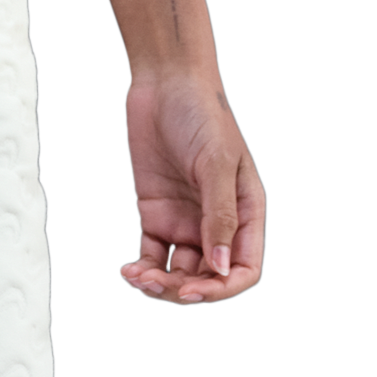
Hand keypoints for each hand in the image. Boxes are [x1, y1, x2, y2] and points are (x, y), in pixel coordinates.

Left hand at [119, 68, 266, 303]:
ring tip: (138, 278)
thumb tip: (221, 267)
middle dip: (184, 289)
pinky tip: (130, 271)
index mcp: (246, 213)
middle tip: (157, 285)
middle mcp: (217, 222)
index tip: (194, 291)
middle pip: (207, 277)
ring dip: (160, 284)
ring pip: (178, 271)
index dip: (222, 288)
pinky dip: (142, 269)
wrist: (165, 85)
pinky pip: (152, 254)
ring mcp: (186, 220)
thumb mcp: (217, 164)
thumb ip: (220, 216)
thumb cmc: (202, 114)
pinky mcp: (156, 214)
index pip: (242, 268)